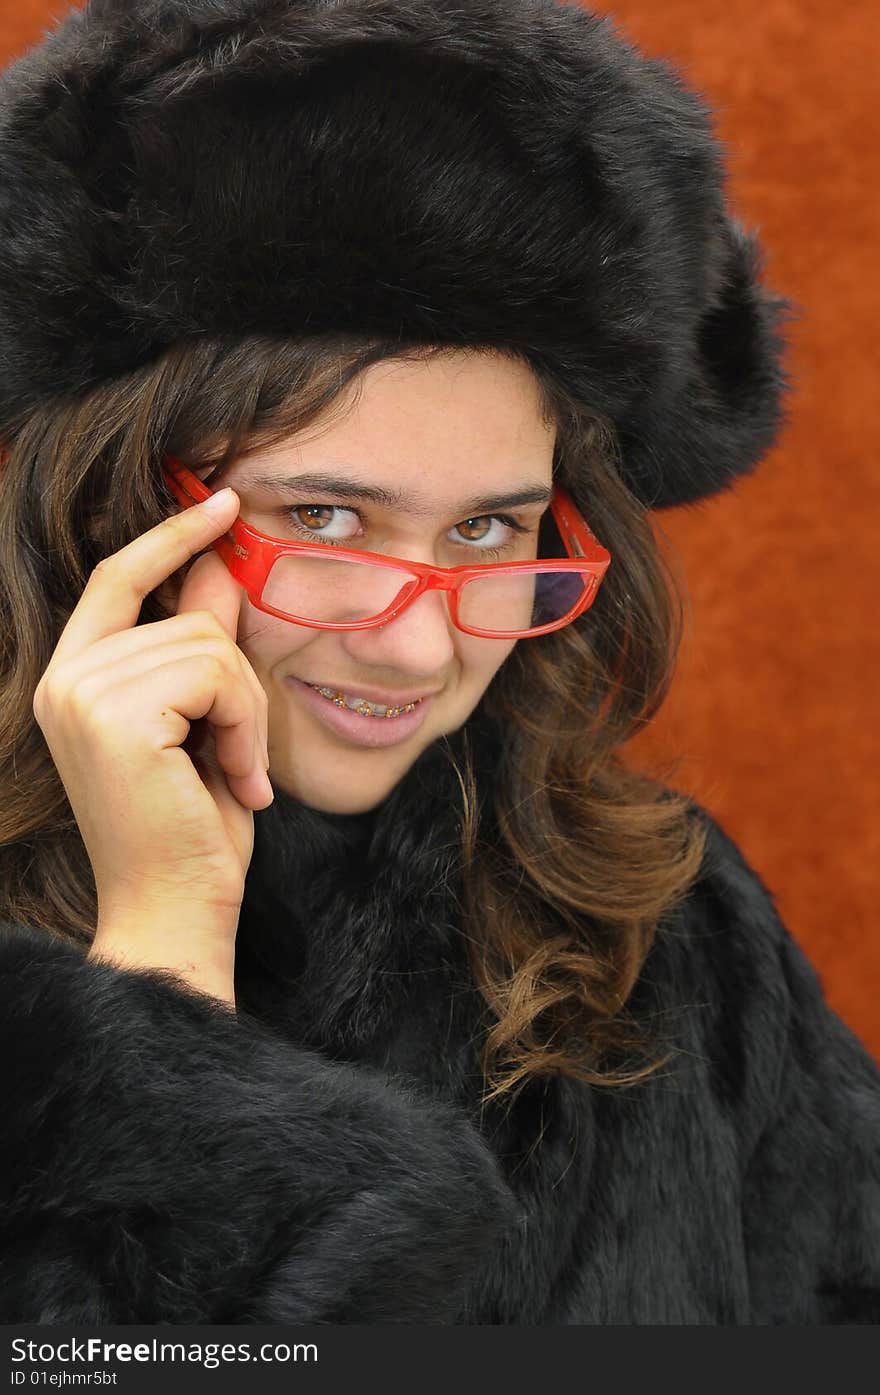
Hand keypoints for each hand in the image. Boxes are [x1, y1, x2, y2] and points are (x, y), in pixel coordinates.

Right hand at [32, 488, 270, 980]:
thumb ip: (202, 643)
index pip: (117, 577)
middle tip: (244, 755)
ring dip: (247, 713)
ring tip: (237, 773)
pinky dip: (247, 726)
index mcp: (72, 678)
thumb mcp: (203, 722)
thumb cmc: (190, 827)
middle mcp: (64, 678)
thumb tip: (222, 566)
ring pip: (210, 646)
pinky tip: (238, 782)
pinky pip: (219, 674)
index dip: (171, 534)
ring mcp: (83, 692)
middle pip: (187, 619)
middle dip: (240, 683)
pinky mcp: (115, 714)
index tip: (223, 500)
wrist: (175, 911)